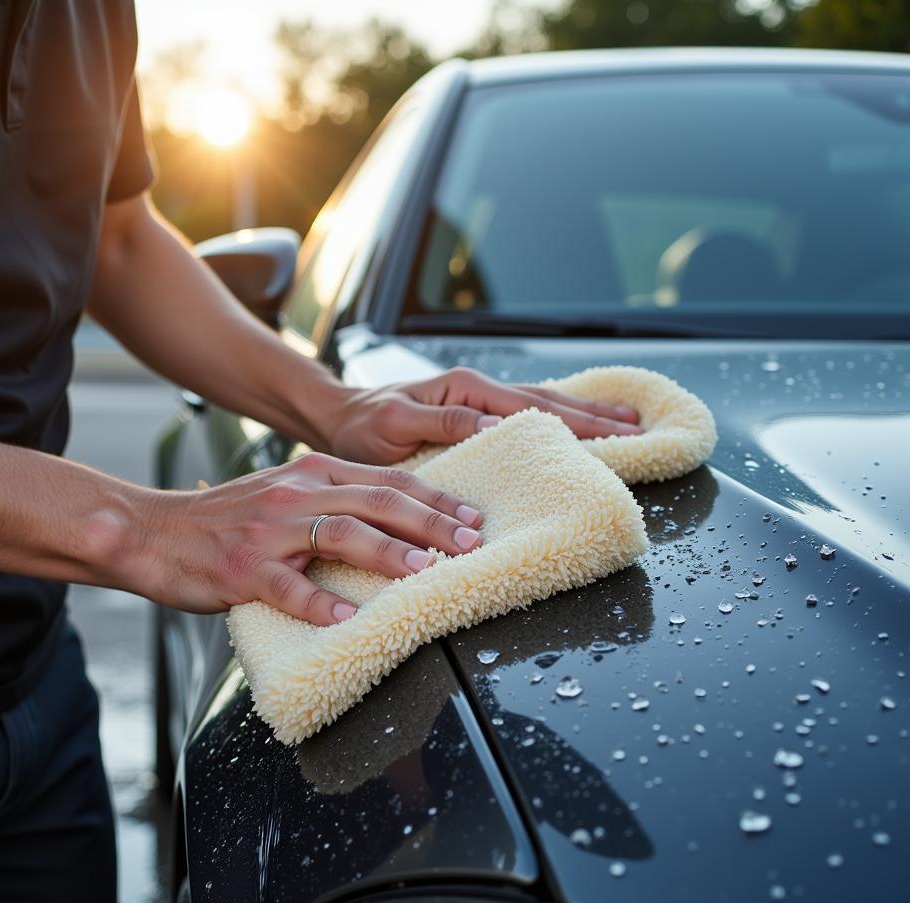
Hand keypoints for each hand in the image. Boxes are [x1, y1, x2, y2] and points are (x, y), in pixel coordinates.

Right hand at [136, 453, 482, 623]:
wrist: (156, 531)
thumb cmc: (229, 521)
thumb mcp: (286, 496)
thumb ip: (334, 501)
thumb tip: (398, 525)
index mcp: (311, 473)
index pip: (387, 480)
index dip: (434, 498)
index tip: (472, 517)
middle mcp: (295, 493)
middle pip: (376, 502)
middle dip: (430, 523)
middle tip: (469, 544)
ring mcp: (269, 530)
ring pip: (340, 534)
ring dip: (388, 553)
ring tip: (424, 572)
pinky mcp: (243, 569)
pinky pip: (287, 586)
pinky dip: (318, 603)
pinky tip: (346, 619)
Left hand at [324, 367, 641, 464]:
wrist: (341, 417)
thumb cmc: (364, 427)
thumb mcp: (395, 425)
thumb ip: (443, 425)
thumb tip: (495, 424)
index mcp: (465, 390)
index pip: (531, 408)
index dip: (576, 421)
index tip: (617, 432)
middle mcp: (478, 390)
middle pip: (548, 402)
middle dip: (595, 415)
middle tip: (641, 427)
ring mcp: (480, 400)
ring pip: (543, 404)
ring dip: (585, 413)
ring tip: (628, 420)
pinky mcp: (476, 412)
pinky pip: (526, 412)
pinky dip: (558, 416)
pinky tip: (581, 423)